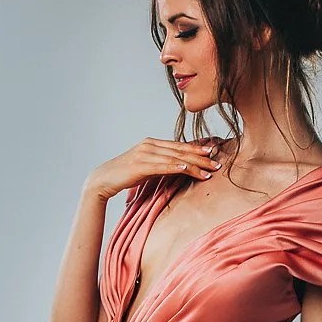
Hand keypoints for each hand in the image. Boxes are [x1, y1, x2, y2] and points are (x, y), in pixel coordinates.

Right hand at [87, 136, 220, 201]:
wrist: (103, 179)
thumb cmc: (126, 174)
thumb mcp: (147, 167)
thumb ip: (162, 164)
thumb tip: (179, 167)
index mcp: (152, 143)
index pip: (179, 146)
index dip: (197, 149)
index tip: (213, 152)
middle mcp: (150, 145)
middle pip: (180, 150)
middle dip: (201, 157)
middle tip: (218, 162)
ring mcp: (144, 153)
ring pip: (175, 158)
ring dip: (194, 165)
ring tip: (209, 170)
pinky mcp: (140, 165)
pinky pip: (162, 166)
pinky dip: (176, 167)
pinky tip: (188, 169)